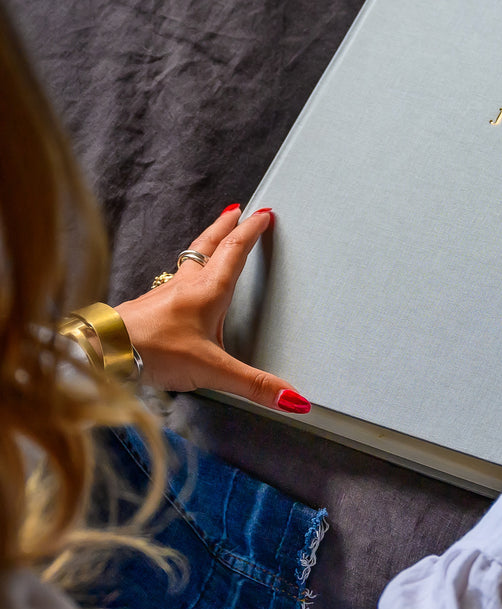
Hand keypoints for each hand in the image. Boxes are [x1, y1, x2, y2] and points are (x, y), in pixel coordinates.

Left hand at [114, 205, 310, 412]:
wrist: (103, 351)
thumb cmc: (153, 352)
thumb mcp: (213, 371)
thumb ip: (254, 385)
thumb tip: (292, 398)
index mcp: (208, 292)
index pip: (235, 251)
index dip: (251, 231)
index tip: (263, 215)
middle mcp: (186, 286)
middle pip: (210, 245)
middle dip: (227, 226)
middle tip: (238, 210)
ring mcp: (164, 292)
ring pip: (190, 259)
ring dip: (205, 244)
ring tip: (214, 237)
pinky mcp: (148, 305)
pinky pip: (173, 278)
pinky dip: (185, 269)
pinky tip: (181, 282)